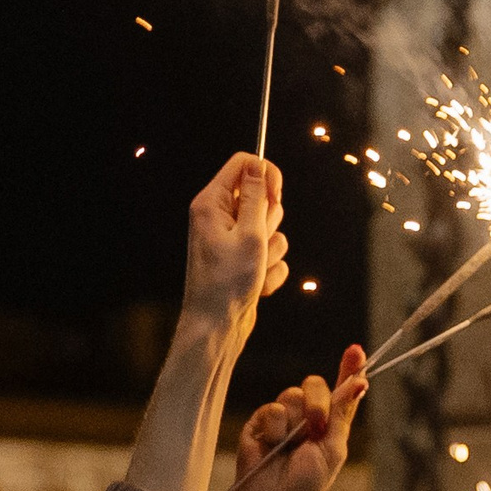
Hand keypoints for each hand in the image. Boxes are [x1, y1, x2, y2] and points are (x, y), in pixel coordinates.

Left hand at [181, 153, 287, 341]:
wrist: (217, 324)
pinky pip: (272, 254)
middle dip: (269, 222)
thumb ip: (256, 198)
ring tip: (255, 269)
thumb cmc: (226, 283)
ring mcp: (233, 239)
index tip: (277, 197)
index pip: (244, 165)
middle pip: (262, 197)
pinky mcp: (244, 258)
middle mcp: (220, 217)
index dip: (267, 175)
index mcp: (212, 203)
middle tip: (256, 243)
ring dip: (271, 251)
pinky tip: (256, 284)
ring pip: (272, 229)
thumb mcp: (248, 235)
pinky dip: (270, 270)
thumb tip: (260, 166)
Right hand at [226, 345, 367, 490]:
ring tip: (290, 445)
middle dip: (318, 401)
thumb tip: (360, 382)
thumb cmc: (306, 484)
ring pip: (293, 394)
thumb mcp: (332, 450)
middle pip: (315, 384)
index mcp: (331, 425)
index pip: (341, 391)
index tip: (357, 350)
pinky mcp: (261, 420)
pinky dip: (275, 427)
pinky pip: (272, 408)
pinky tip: (271, 445)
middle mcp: (308, 416)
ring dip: (296, 419)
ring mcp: (284, 417)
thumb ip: (341, 415)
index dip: (349, 369)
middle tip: (315, 426)